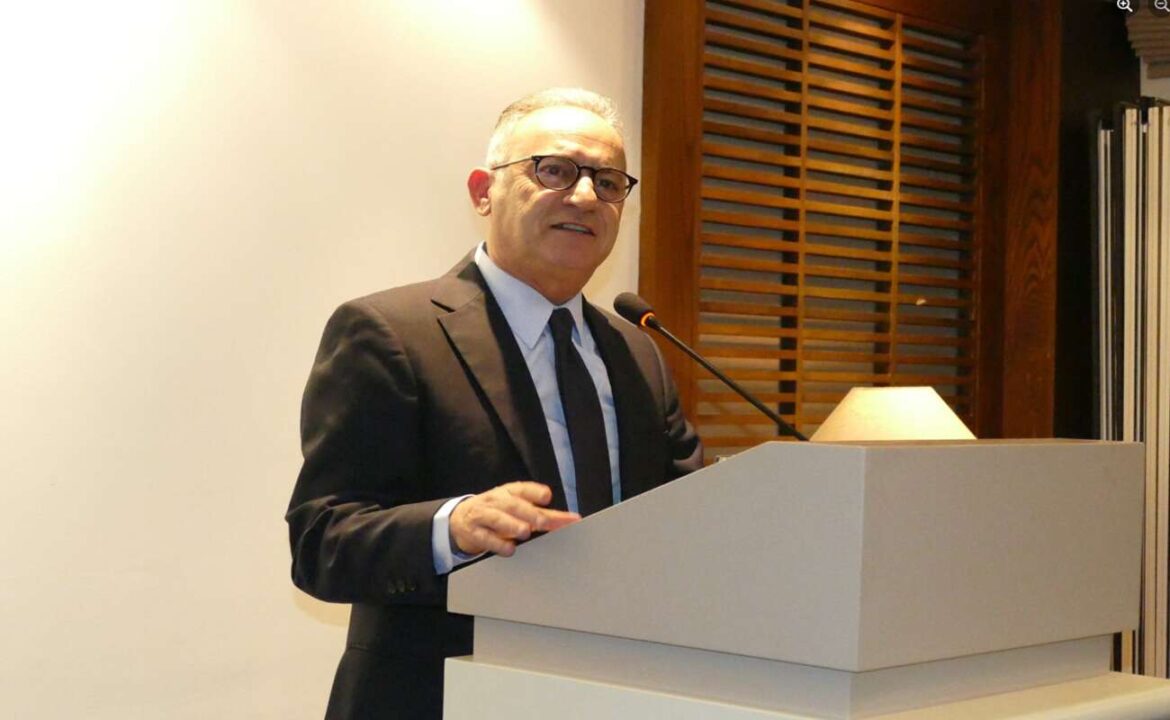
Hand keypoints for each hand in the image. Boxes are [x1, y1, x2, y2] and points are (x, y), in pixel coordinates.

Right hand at [449, 482, 579, 556]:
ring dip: (511, 524)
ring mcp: (482, 516)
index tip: (547, 496)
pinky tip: (509, 549)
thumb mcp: (516, 509)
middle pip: (512, 505)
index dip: (534, 491)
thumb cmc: (496, 512)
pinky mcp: (473, 532)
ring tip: (524, 531)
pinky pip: (485, 538)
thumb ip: (541, 515)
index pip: (522, 489)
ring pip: (497, 518)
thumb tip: (568, 520)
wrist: (460, 519)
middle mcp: (495, 501)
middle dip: (528, 513)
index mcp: (508, 492)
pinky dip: (497, 544)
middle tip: (543, 522)